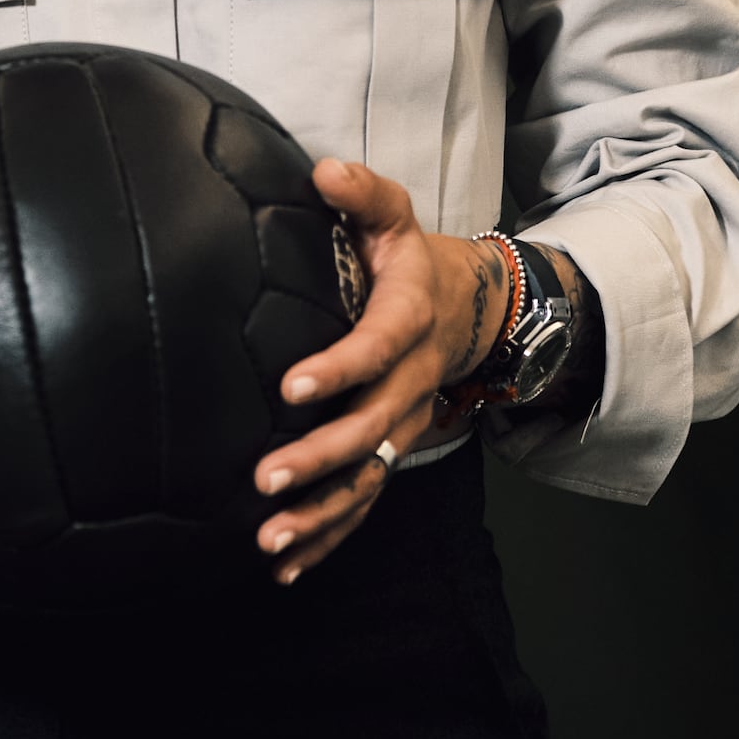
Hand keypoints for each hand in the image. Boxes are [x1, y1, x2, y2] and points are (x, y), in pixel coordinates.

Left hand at [252, 157, 511, 583]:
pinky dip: (327, 539)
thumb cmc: (412, 263)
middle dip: (318, 459)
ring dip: (321, 514)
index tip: (290, 387)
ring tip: (271, 536)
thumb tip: (324, 172)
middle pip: (368, 431)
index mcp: (407, 322)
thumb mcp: (395, 219)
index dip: (337, 370)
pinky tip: (285, 566)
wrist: (472, 313)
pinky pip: (364, 502)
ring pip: (367, 480)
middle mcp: (411, 383)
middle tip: (266, 478)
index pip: (374, 349)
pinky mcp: (392, 454)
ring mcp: (405, 426)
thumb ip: (363, 195)